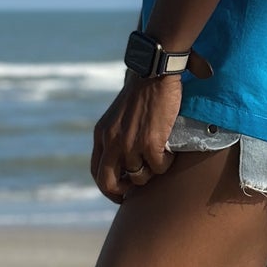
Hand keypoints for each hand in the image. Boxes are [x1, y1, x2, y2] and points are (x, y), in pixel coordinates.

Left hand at [91, 70, 181, 203]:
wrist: (152, 72)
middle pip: (108, 183)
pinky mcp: (150, 143)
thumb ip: (115, 135)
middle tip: (135, 193)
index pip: (96, 172)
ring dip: (151, 173)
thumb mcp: (117, 114)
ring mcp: (129, 144)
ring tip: (159, 159)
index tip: (120, 192)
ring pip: (139, 176)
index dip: (107, 187)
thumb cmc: (140, 90)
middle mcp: (111, 142)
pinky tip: (170, 152)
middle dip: (122, 193)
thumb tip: (124, 161)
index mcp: (101, 134)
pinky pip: (158, 167)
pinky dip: (166, 164)